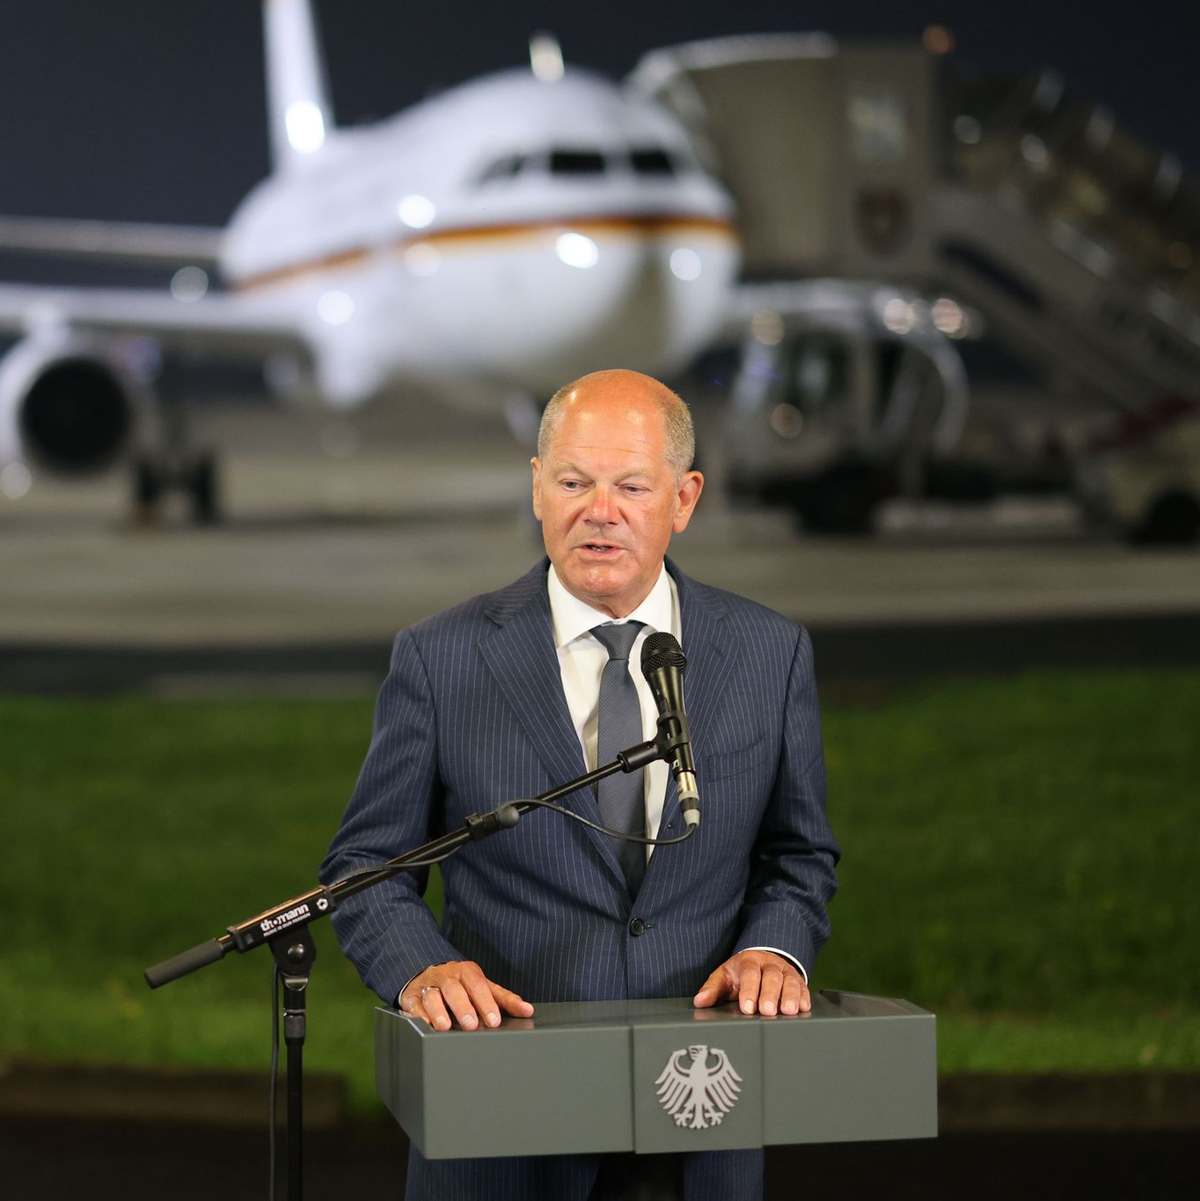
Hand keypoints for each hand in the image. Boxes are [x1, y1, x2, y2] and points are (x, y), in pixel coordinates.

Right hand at [399, 960, 533, 1030]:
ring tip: (445, 1027)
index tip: (494, 1020)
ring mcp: (429, 985)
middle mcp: (447, 976)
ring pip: (432, 995)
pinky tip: (424, 1025)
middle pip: (455, 989)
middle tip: (471, 1025)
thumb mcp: (482, 987)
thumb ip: (504, 999)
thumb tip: (528, 1010)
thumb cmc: (461, 984)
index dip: (486, 1003)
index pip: (479, 986)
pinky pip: (414, 1004)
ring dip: (438, 1011)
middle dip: (463, 1007)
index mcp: (467, 972)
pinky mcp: (412, 996)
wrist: (426, 973)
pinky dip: (418, 1015)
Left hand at [693, 949, 809, 1016]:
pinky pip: (804, 987)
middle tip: (767, 1011)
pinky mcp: (798, 980)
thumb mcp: (724, 977)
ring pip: (790, 981)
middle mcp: (769, 964)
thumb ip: (712, 989)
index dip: (749, 990)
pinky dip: (805, 997)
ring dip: (791, 996)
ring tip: (789, 1011)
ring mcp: (785, 971)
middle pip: (772, 976)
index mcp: (748, 961)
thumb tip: (700, 1002)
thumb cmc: (739, 974)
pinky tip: (804, 1007)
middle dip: (770, 994)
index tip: (746, 1007)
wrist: (760, 961)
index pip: (749, 973)